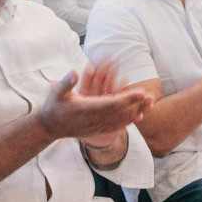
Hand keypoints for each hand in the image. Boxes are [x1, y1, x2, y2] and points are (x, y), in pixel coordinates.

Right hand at [36, 64, 151, 143]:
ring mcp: (96, 126)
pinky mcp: (97, 130)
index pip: (112, 103)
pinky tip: (138, 117)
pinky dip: (128, 121)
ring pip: (121, 120)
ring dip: (136, 113)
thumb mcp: (56, 91)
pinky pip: (116, 126)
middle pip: (121, 112)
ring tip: (149, 105)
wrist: (50, 127)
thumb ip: (66, 82)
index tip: (141, 92)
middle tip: (151, 97)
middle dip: (137, 105)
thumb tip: (74, 72)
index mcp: (87, 108)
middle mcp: (94, 119)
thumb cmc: (54, 106)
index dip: (128, 98)